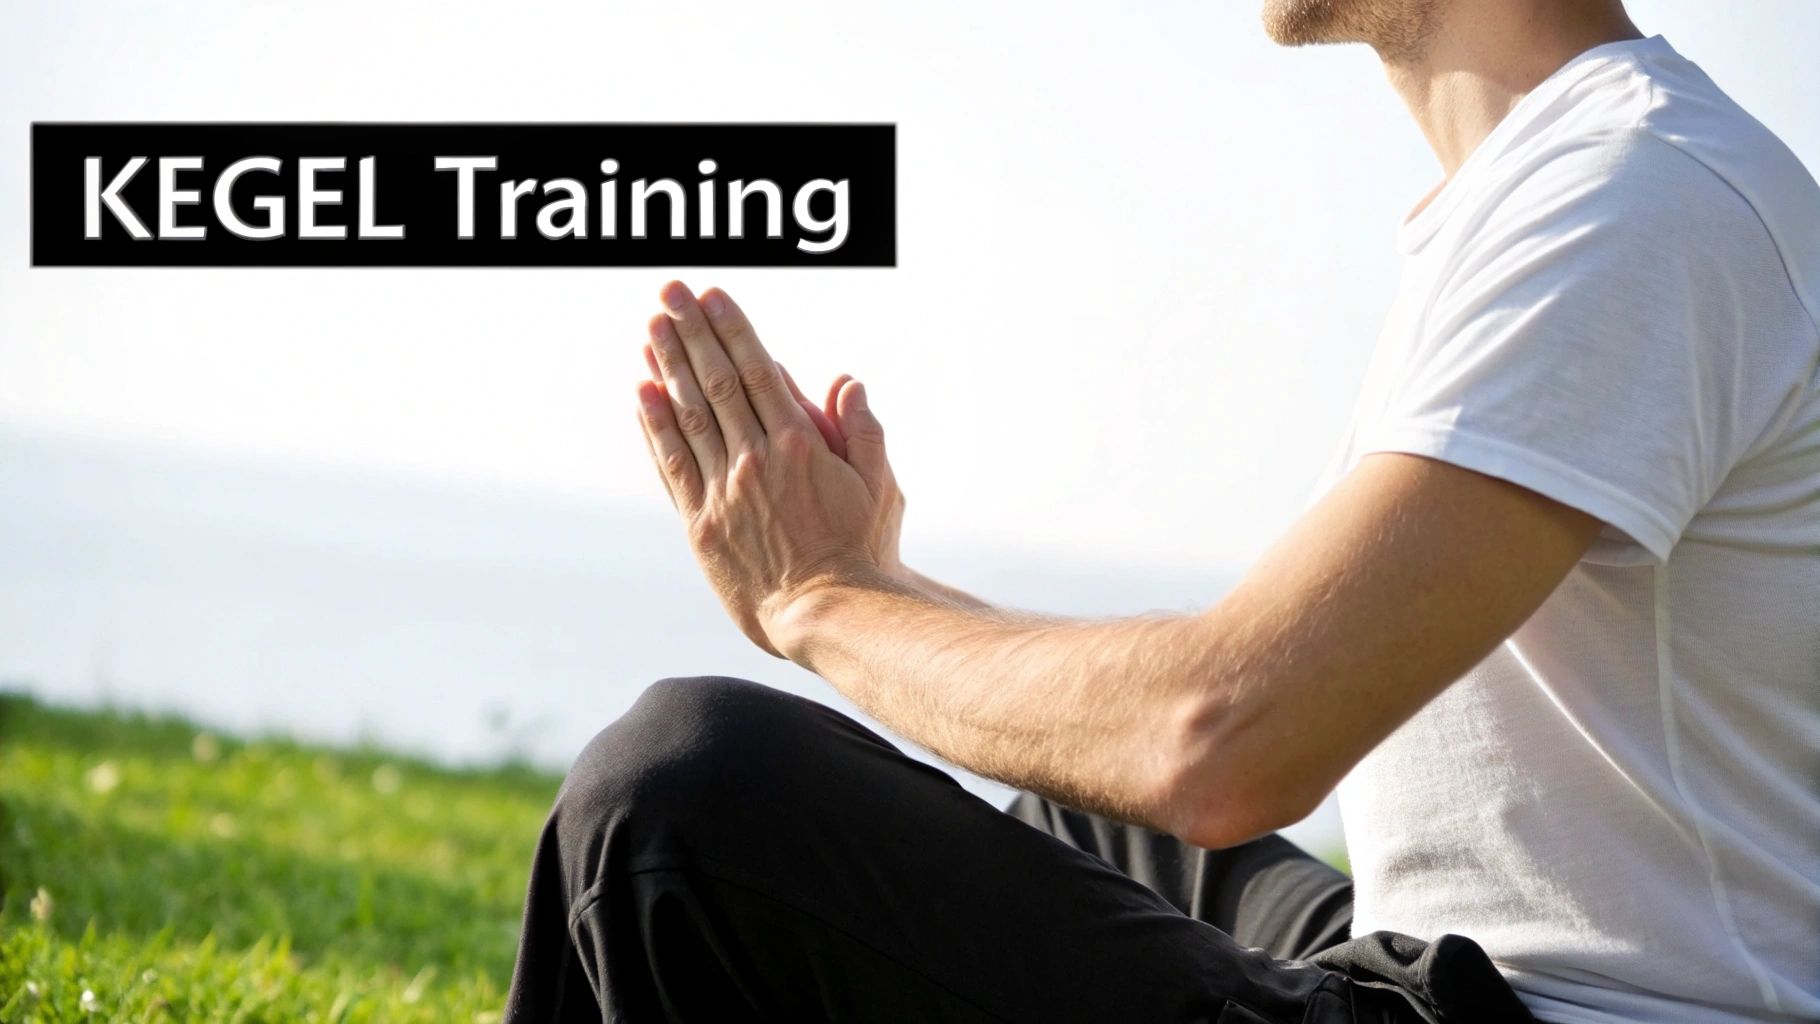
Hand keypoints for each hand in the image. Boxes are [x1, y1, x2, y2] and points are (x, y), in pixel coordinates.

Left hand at [635, 280, 905, 657]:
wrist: (830, 614)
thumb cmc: (864, 551)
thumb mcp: (880, 484)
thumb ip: (864, 430)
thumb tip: (847, 381)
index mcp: (800, 445)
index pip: (757, 372)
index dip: (732, 330)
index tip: (712, 297)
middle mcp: (755, 460)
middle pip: (715, 382)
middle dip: (691, 332)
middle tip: (669, 292)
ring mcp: (724, 491)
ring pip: (688, 416)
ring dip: (667, 366)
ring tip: (652, 327)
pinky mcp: (702, 524)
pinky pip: (673, 464)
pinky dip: (656, 426)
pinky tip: (643, 392)